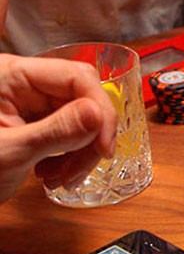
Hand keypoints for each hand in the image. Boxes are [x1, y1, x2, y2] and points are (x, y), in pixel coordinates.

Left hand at [0, 54, 116, 202]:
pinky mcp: (35, 124)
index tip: (105, 146)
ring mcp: (29, 104)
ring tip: (60, 178)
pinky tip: (53, 174)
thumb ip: (55, 132)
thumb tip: (98, 115)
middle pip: (83, 99)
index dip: (99, 110)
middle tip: (84, 167)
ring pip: (82, 121)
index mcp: (8, 75)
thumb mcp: (9, 152)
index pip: (76, 77)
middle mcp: (22, 84)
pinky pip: (70, 135)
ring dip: (80, 154)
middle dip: (90, 137)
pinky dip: (71, 158)